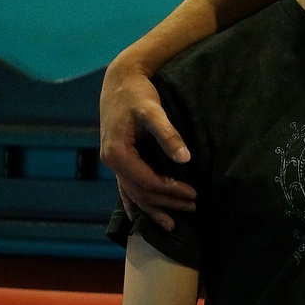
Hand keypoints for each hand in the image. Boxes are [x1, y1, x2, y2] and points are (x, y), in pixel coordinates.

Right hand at [99, 59, 195, 229]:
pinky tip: (137, 217)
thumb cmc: (138, 93)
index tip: (193, 194)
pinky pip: (124, 186)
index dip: (170, 191)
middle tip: (192, 207)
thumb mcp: (153, 110)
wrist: (120, 79)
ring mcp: (112, 162)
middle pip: (140, 191)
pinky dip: (133, 202)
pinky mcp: (117, 158)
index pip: (147, 181)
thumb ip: (168, 134)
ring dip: (152, 209)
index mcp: (118, 153)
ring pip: (132, 193)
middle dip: (166, 203)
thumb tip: (185, 159)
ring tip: (172, 225)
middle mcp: (111, 161)